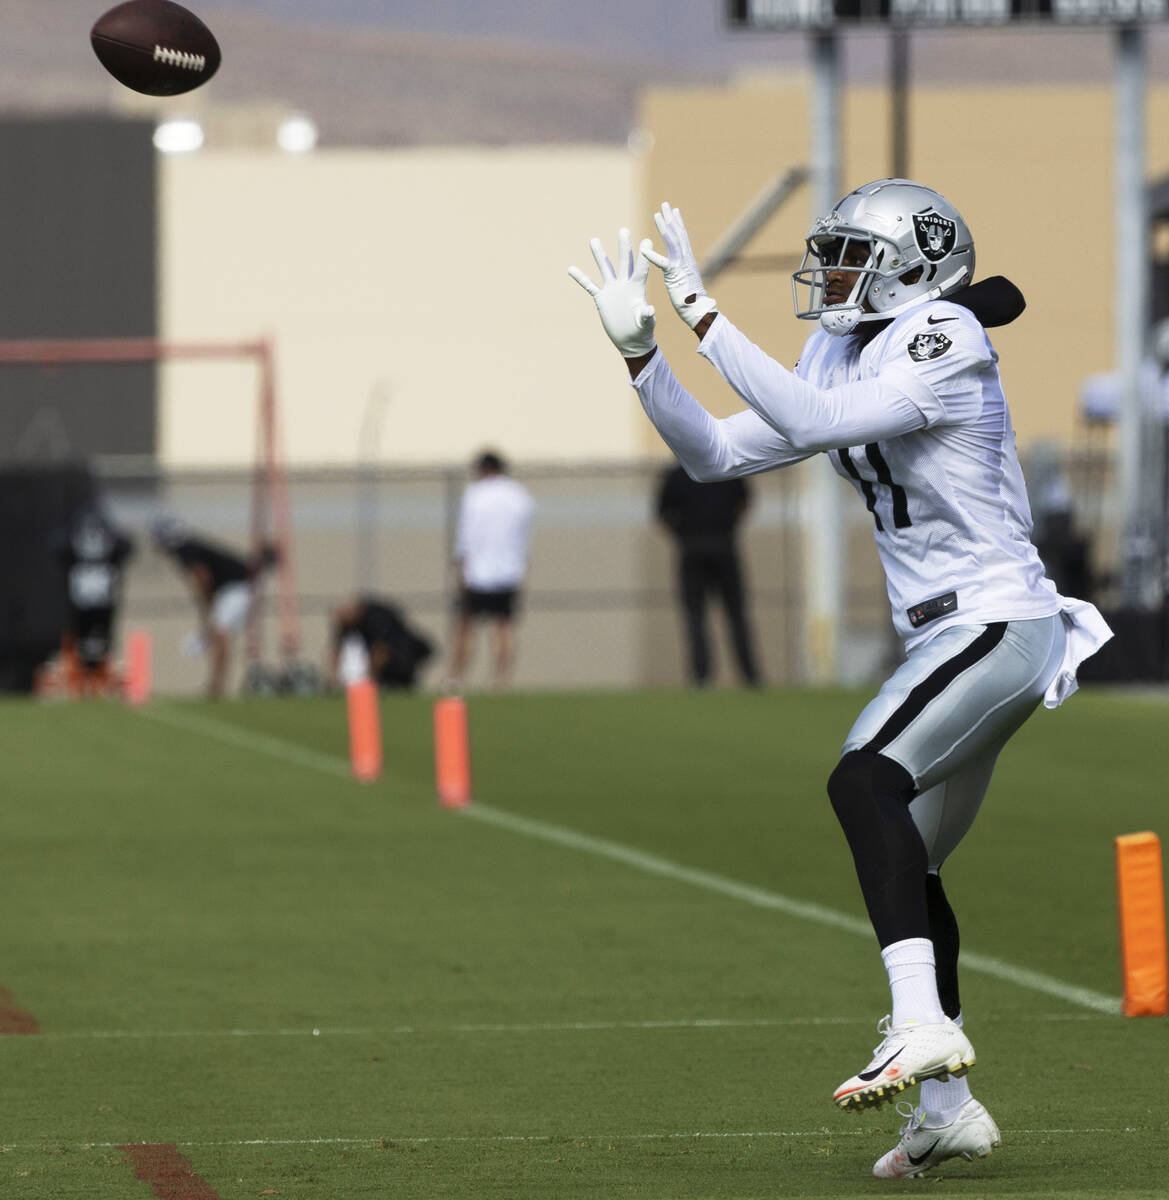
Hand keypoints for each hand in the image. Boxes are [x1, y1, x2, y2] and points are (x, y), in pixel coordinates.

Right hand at [568, 228, 656, 358]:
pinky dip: (581, 278)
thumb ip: (646, 316)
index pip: (641, 269)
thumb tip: (649, 310)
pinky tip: (571, 269)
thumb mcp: (645, 324)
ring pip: (605, 268)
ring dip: (599, 255)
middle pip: (624, 262)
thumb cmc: (642, 332)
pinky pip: (590, 286)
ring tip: (594, 239)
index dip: (644, 256)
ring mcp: (612, 290)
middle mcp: (625, 285)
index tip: (647, 241)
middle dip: (624, 246)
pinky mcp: (602, 299)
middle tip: (623, 230)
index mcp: (637, 289)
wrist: (631, 341)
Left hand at [642, 202, 716, 329]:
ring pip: (673, 242)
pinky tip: (644, 249)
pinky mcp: (674, 276)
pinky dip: (653, 256)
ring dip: (664, 228)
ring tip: (657, 215)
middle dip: (671, 219)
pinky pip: (663, 263)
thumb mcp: (687, 280)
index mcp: (688, 260)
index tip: (674, 211)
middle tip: (665, 204)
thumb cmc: (692, 300)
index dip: (678, 223)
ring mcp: (681, 266)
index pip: (683, 237)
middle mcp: (686, 260)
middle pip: (679, 234)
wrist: (698, 311)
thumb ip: (683, 271)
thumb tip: (683, 268)